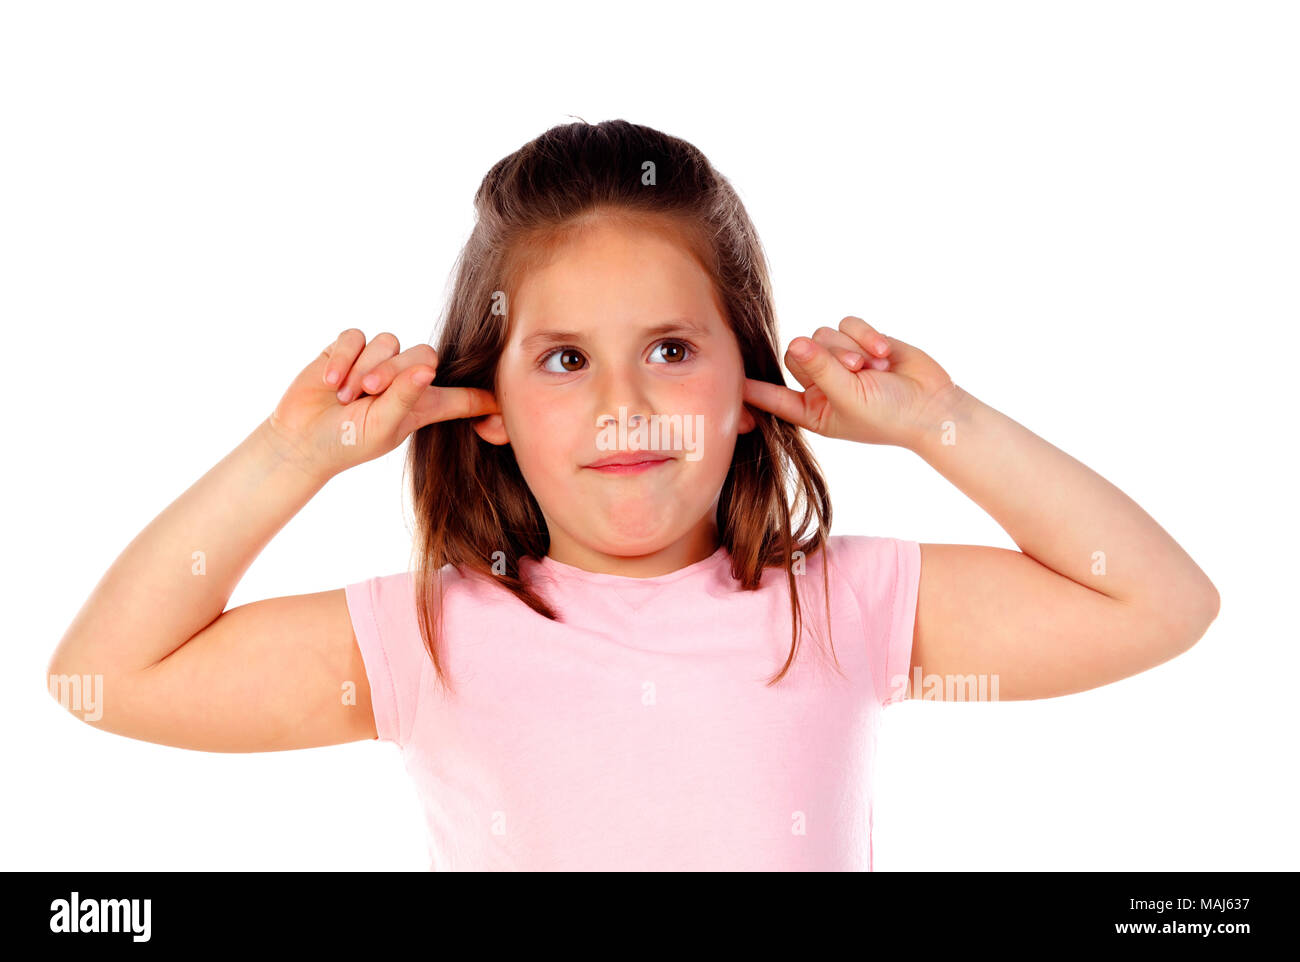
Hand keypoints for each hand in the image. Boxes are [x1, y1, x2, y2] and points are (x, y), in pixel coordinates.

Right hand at [262, 329, 498, 481]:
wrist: (302, 439)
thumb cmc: (348, 442)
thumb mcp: (383, 425)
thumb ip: (406, 395)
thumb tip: (428, 366)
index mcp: (424, 403)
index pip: (464, 397)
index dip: (486, 398)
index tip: (512, 401)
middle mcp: (406, 378)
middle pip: (423, 354)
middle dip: (394, 371)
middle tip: (369, 393)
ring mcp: (377, 361)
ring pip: (387, 342)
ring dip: (364, 368)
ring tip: (345, 396)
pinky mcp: (349, 349)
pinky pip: (355, 337)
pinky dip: (343, 358)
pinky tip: (330, 382)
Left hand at [743, 316, 957, 448]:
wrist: (932, 405)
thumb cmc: (889, 416)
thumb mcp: (849, 398)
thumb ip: (822, 370)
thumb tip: (797, 340)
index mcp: (811, 409)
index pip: (771, 396)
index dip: (749, 388)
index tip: (722, 382)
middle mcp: (820, 384)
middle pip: (796, 353)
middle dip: (825, 356)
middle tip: (854, 370)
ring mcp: (840, 360)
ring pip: (821, 334)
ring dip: (849, 347)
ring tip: (873, 367)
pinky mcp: (860, 339)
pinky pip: (846, 323)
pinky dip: (866, 335)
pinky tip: (884, 353)